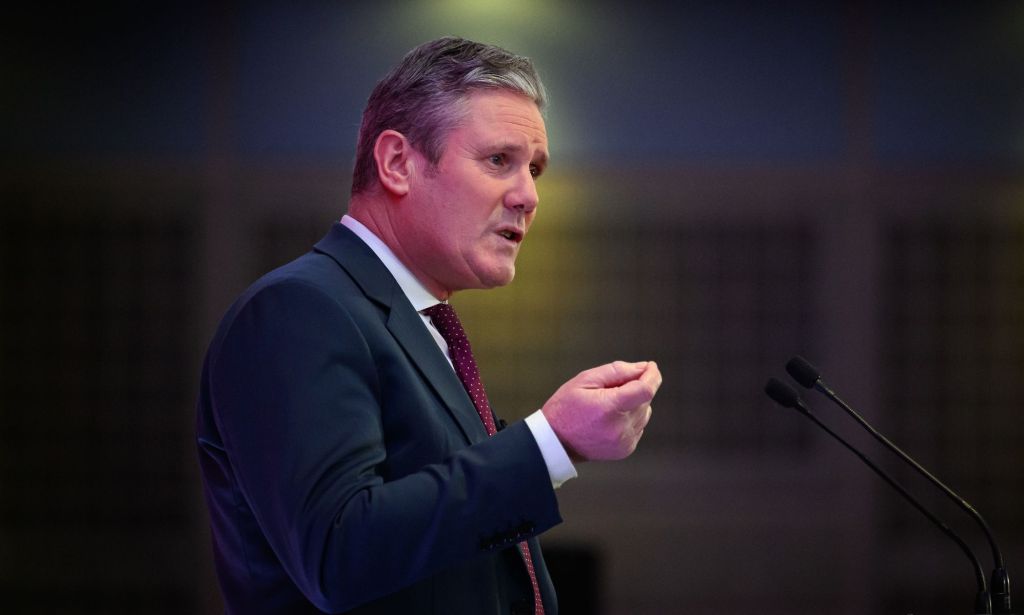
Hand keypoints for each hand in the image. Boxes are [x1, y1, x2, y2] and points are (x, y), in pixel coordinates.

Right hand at [542, 361, 661, 461]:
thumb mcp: (584, 380)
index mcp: (609, 408)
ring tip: (608, 405)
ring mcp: (624, 441)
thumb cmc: (566, 408)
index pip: (646, 390)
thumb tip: (642, 368)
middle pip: (644, 399)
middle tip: (610, 388)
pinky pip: (639, 425)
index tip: (650, 366)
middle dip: (634, 388)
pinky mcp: (626, 449)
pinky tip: (610, 419)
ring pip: (645, 412)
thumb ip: (616, 371)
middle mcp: (620, 427)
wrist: (556, 442)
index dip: (652, 375)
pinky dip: (630, 418)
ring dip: (633, 404)